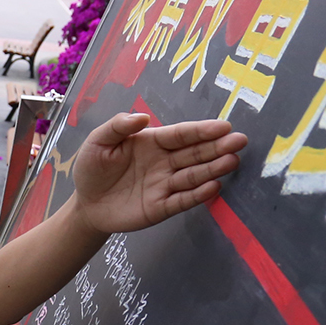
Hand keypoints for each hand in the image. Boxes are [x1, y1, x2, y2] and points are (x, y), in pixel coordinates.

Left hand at [69, 113, 246, 236]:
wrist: (85, 204)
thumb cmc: (93, 168)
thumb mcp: (98, 141)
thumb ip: (118, 127)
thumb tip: (142, 117)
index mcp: (152, 142)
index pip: (181, 135)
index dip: (202, 130)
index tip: (224, 126)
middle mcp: (164, 162)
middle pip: (194, 153)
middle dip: (217, 147)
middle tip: (240, 141)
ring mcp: (165, 185)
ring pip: (193, 175)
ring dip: (213, 169)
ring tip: (232, 161)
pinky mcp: (161, 207)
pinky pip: (183, 200)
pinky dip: (198, 194)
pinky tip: (214, 186)